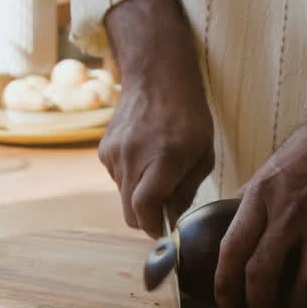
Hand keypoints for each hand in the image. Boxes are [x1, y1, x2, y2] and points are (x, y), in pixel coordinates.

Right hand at [101, 0, 214, 236]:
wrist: (157, 76)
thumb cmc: (188, 115)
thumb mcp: (202, 154)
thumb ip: (186, 190)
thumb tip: (172, 219)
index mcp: (162, 159)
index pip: (144, 209)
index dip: (153, 228)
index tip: (164, 232)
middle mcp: (132, 158)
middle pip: (130, 211)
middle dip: (147, 219)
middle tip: (165, 212)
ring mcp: (113, 154)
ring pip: (123, 197)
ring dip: (139, 197)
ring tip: (159, 173)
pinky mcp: (104, 150)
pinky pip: (117, 179)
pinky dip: (132, 179)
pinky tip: (146, 158)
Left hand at [213, 0, 306, 307]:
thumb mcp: (272, 167)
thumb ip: (251, 196)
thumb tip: (228, 217)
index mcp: (261, 195)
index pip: (232, 249)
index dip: (225, 282)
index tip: (224, 299)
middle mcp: (287, 213)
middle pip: (261, 273)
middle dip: (255, 301)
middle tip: (256, 307)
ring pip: (301, 284)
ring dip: (293, 303)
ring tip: (289, 304)